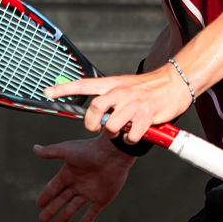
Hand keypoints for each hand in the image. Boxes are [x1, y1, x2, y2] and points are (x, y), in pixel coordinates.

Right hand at [33, 135, 136, 221]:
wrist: (113, 154)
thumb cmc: (89, 150)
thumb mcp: (66, 150)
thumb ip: (50, 152)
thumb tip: (35, 148)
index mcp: (68, 173)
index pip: (53, 188)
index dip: (46, 196)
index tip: (39, 205)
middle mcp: (77, 184)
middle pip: (61, 199)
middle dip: (52, 209)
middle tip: (42, 220)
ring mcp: (90, 192)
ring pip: (74, 207)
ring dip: (66, 216)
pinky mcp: (102, 198)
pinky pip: (93, 211)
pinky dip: (88, 219)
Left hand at [47, 67, 191, 147]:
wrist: (175, 83)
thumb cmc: (148, 88)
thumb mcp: (124, 85)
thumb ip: (108, 95)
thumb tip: (93, 109)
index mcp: (112, 84)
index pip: (83, 84)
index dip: (64, 88)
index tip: (47, 92)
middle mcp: (120, 92)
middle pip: (95, 108)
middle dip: (92, 123)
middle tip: (96, 129)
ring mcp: (134, 103)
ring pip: (112, 124)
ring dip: (112, 134)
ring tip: (119, 132)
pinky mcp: (147, 115)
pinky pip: (131, 134)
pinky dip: (129, 139)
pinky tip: (133, 135)